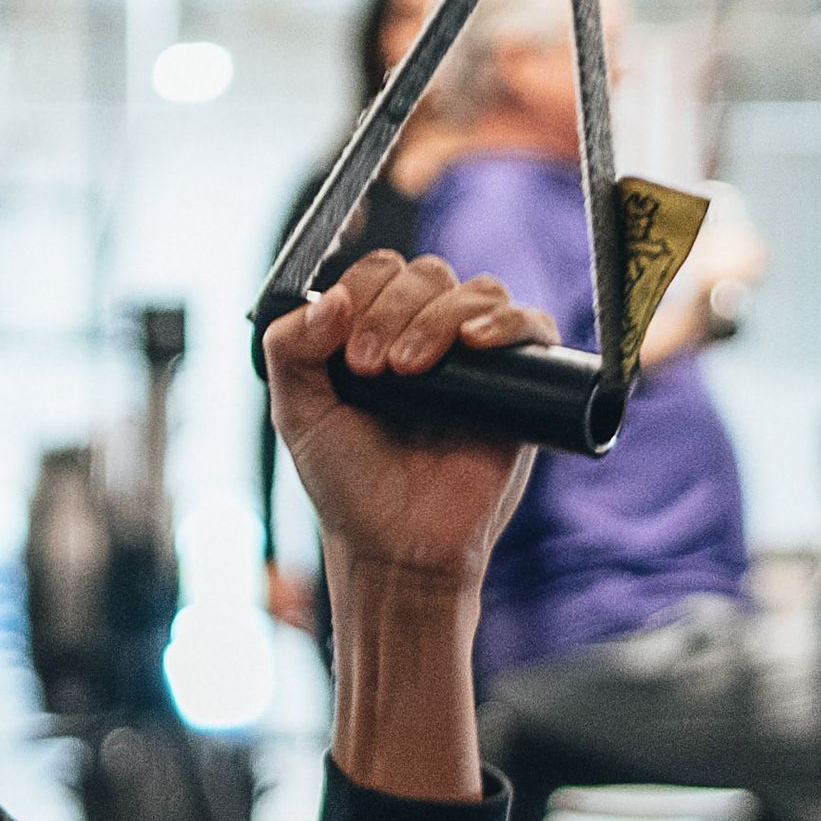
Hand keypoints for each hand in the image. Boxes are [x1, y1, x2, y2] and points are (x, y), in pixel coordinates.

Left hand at [263, 250, 544, 588]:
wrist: (398, 548)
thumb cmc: (350, 486)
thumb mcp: (298, 412)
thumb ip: (289, 347)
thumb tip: (332, 300)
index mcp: (377, 332)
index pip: (379, 272)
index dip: (362, 293)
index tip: (348, 354)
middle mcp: (430, 336)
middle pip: (427, 274)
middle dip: (395, 309)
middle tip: (375, 369)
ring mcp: (478, 359)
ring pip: (477, 291)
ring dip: (438, 317)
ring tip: (413, 370)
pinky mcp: (523, 384)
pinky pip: (531, 325)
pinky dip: (506, 320)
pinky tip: (475, 342)